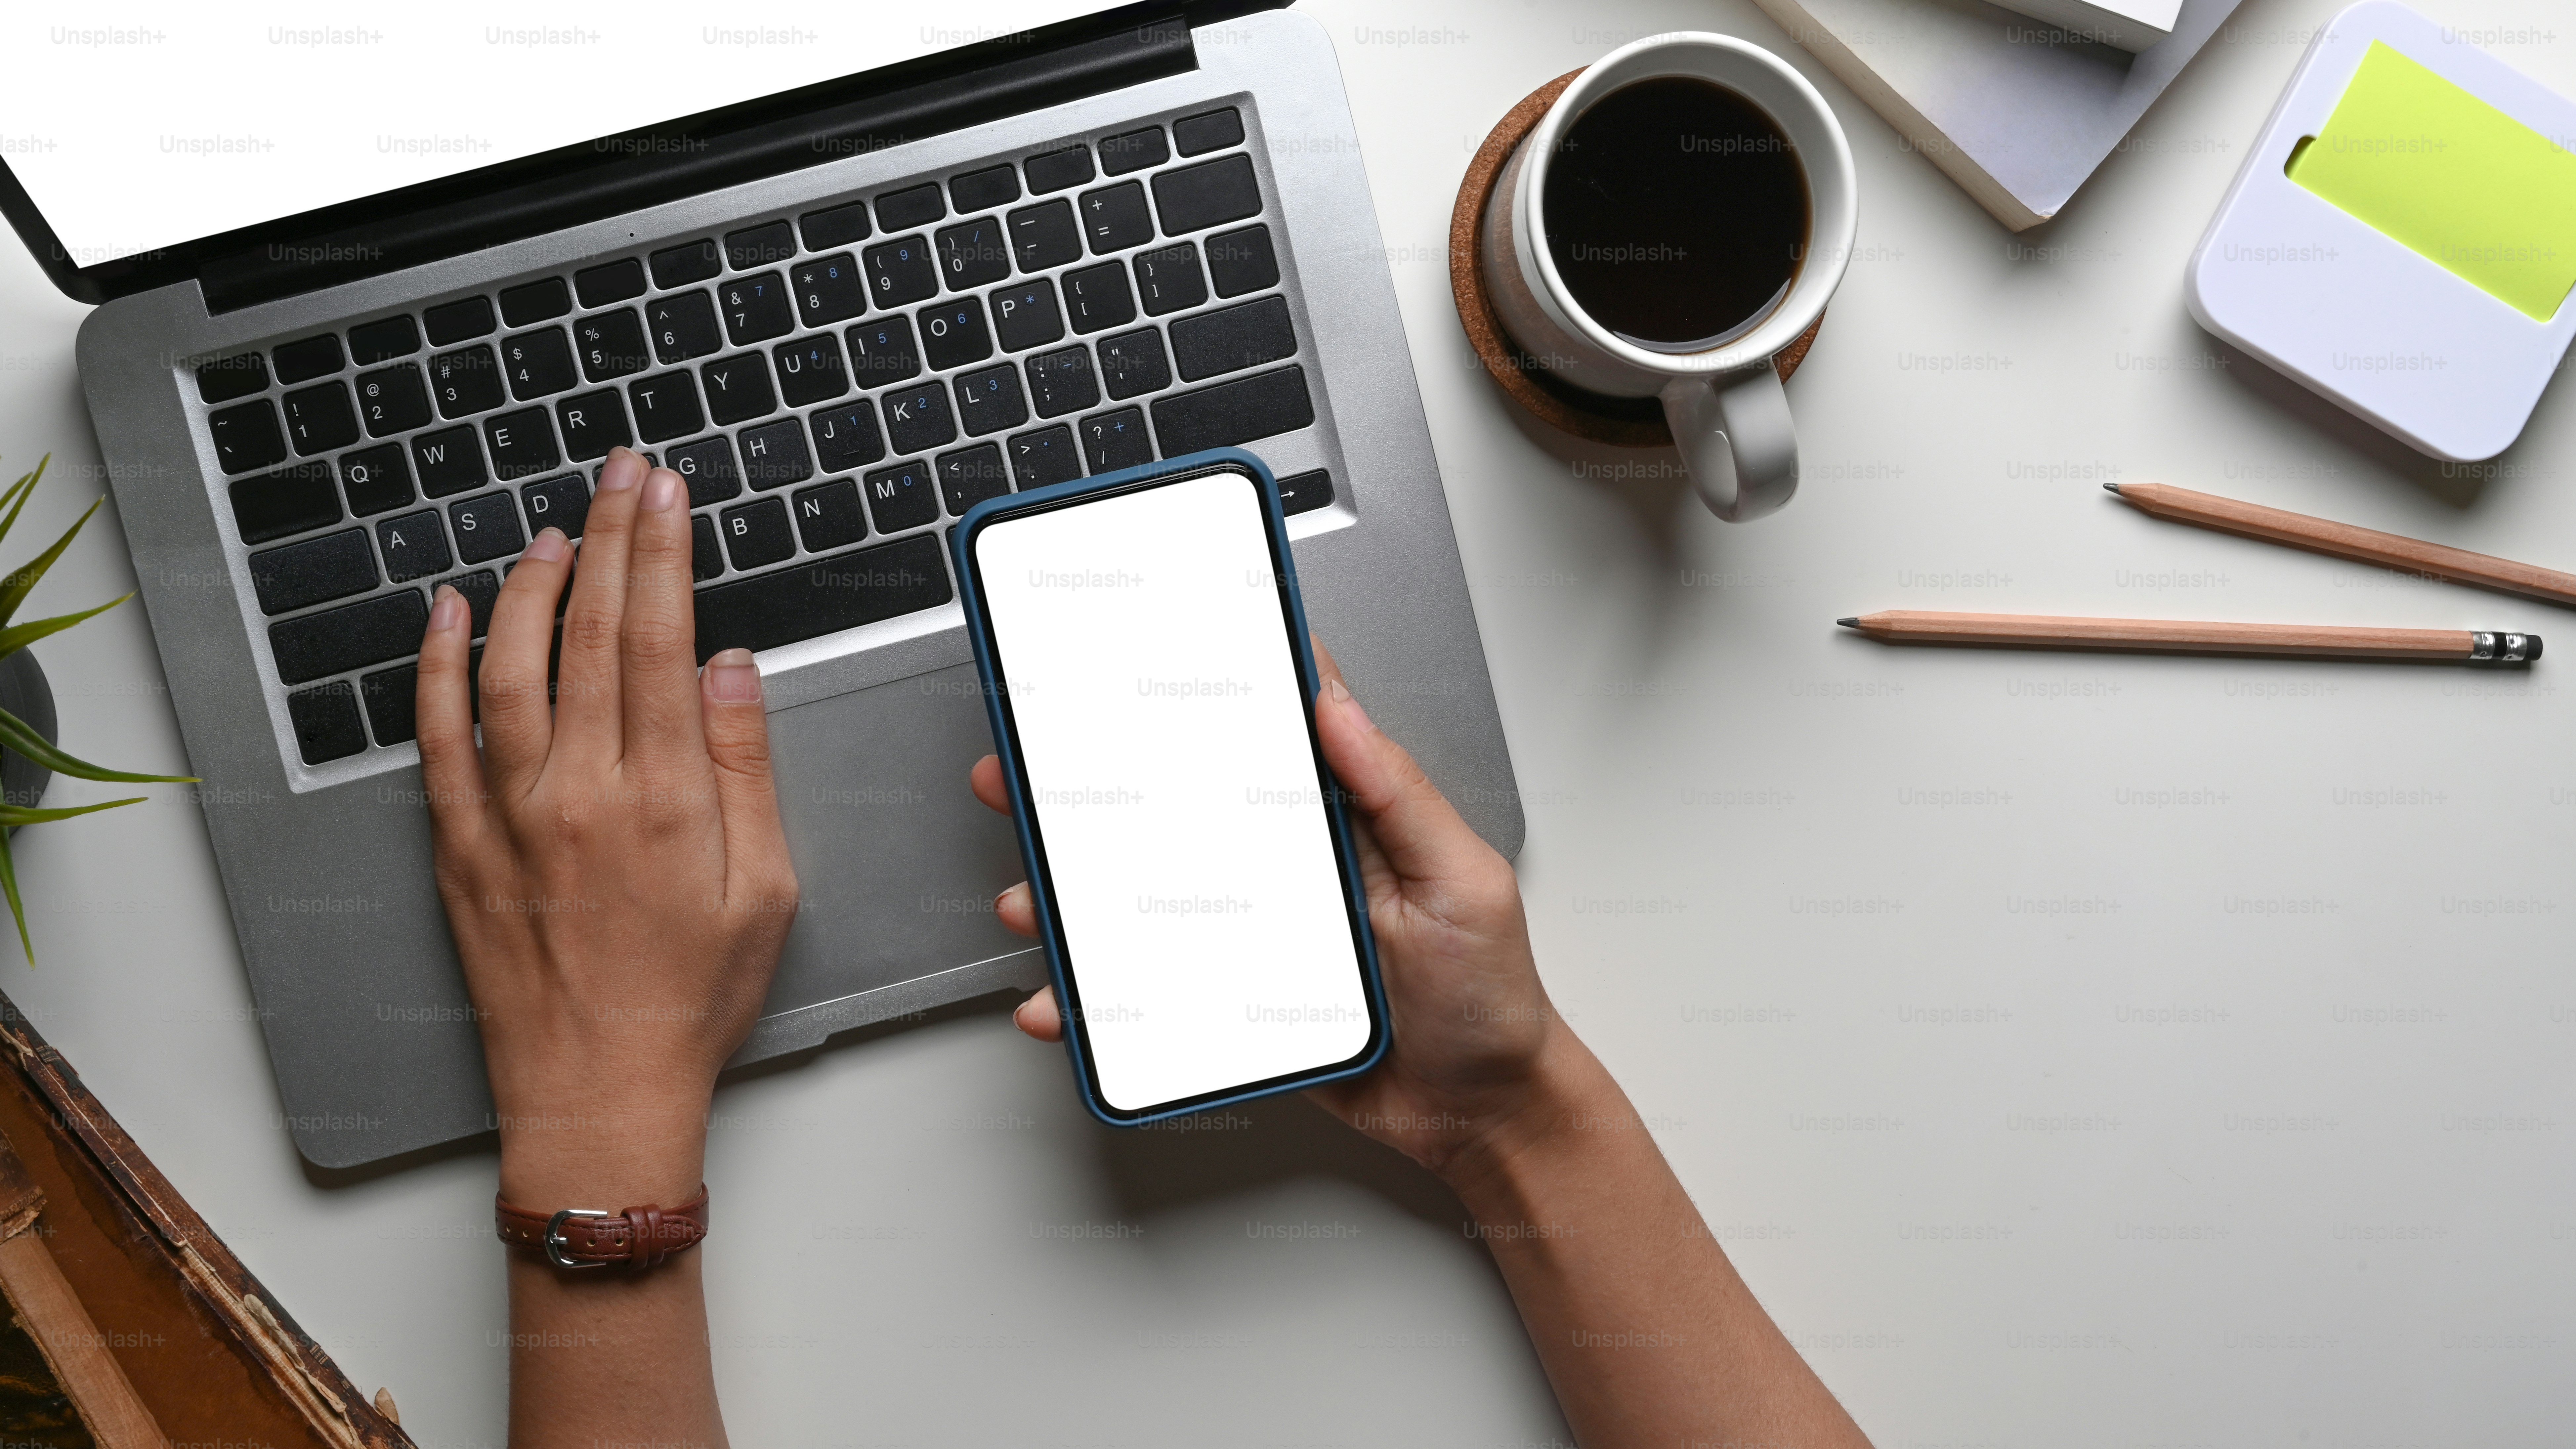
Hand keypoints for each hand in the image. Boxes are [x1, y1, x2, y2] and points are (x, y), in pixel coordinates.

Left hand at [418, 446, 798, 1207]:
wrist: (598, 1096)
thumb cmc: (691, 1002)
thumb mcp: (766, 891)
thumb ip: (747, 771)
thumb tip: (730, 670)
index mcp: (665, 799)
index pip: (661, 638)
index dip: (662, 552)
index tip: (666, 493)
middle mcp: (581, 791)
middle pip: (592, 632)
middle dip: (610, 537)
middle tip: (621, 472)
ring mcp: (509, 815)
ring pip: (510, 664)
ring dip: (532, 585)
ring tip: (555, 530)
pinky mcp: (460, 845)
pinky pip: (439, 735)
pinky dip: (437, 666)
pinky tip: (446, 613)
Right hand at [977, 638, 1572, 1184]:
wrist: (1482, 1115)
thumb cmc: (1488, 998)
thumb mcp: (1462, 880)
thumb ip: (1397, 793)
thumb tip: (1339, 706)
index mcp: (1335, 825)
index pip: (1255, 744)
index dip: (1191, 704)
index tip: (1125, 672)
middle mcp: (1282, 874)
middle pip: (1170, 820)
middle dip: (1088, 796)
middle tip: (1023, 774)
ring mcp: (1249, 940)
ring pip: (1139, 907)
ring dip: (1071, 900)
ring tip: (1032, 898)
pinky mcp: (1231, 1007)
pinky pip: (1147, 996)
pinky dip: (1094, 1001)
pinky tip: (1063, 1000)